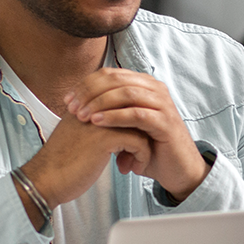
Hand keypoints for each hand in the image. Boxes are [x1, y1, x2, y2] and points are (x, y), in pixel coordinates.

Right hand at [19, 113, 150, 214]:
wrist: (45, 179)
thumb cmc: (62, 163)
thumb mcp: (80, 136)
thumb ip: (97, 126)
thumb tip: (122, 129)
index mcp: (86, 104)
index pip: (123, 101)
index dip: (134, 121)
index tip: (135, 140)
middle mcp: (94, 108)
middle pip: (134, 110)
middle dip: (143, 131)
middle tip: (139, 151)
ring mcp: (100, 121)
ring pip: (140, 125)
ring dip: (143, 146)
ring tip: (135, 162)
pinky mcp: (105, 138)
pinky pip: (139, 141)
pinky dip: (141, 156)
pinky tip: (129, 169)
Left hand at [64, 68, 208, 200]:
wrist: (176, 169)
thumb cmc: (148, 147)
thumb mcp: (124, 124)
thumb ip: (107, 109)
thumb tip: (76, 101)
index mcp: (143, 84)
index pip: (109, 74)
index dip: (85, 84)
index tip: (67, 100)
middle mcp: (155, 89)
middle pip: (115, 79)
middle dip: (89, 92)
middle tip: (72, 108)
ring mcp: (163, 104)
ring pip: (126, 93)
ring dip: (99, 103)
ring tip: (82, 116)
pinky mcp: (166, 122)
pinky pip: (136, 113)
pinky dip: (114, 117)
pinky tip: (97, 123)